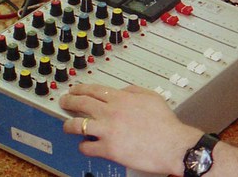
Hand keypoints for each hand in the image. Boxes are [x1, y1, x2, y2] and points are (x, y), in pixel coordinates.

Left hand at [60, 83, 197, 175]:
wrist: (173, 145)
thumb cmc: (166, 124)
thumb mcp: (152, 97)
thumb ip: (134, 91)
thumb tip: (122, 90)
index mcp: (122, 98)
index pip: (94, 89)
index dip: (80, 88)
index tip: (75, 90)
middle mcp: (111, 112)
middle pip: (81, 103)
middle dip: (69, 101)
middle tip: (64, 102)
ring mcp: (107, 131)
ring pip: (77, 125)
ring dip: (68, 125)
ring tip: (67, 125)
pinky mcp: (108, 149)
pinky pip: (86, 146)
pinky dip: (83, 145)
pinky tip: (85, 145)